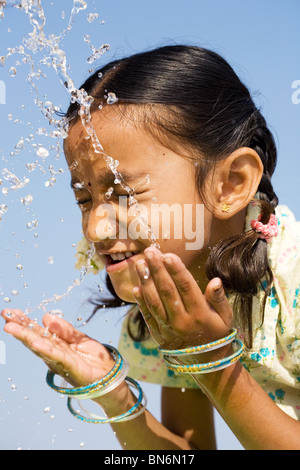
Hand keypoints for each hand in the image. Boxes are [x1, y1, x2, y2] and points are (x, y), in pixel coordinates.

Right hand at [1, 309, 115, 388]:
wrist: (112, 378)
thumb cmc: (96, 359)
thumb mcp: (80, 338)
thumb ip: (64, 329)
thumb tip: (45, 316)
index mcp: (57, 345)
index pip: (38, 332)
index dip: (25, 322)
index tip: (11, 312)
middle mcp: (54, 354)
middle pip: (34, 338)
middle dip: (19, 327)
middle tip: (5, 315)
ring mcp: (61, 361)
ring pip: (40, 347)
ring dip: (25, 337)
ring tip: (11, 327)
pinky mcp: (71, 367)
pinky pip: (57, 357)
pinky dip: (45, 350)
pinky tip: (35, 343)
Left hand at [133, 247, 232, 350]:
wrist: (205, 361)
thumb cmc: (216, 331)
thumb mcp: (225, 316)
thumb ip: (219, 298)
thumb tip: (215, 280)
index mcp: (200, 314)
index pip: (186, 287)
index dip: (176, 270)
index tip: (168, 255)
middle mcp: (182, 321)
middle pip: (167, 291)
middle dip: (157, 270)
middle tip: (150, 251)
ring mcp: (168, 329)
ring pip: (155, 302)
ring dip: (146, 282)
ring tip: (140, 264)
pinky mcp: (158, 334)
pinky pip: (148, 316)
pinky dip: (141, 302)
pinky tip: (136, 287)